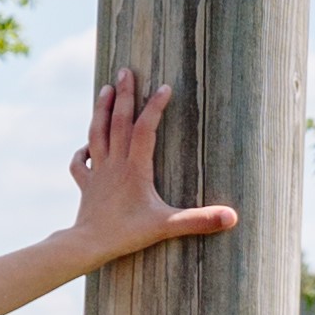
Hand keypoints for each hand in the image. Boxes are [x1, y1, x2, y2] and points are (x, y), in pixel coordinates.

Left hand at [69, 72, 239, 264]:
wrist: (87, 244)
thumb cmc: (127, 234)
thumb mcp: (167, 226)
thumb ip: (199, 220)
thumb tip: (233, 216)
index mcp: (134, 168)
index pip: (145, 130)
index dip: (155, 108)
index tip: (165, 87)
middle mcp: (113, 164)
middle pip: (118, 122)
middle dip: (124, 95)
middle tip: (126, 70)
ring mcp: (97, 173)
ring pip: (97, 134)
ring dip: (102, 110)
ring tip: (106, 90)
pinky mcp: (86, 185)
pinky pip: (81, 162)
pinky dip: (84, 150)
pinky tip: (87, 145)